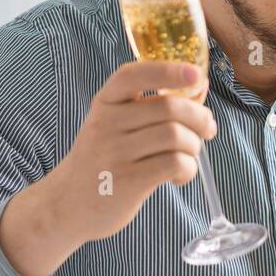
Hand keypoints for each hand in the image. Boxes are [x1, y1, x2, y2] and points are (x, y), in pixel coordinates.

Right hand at [0, 61, 216, 275]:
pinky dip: (187, 169)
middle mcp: (105, 124)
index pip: (132, 75)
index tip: (195, 75)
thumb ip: (155, 105)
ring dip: (194, 147)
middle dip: (200, 118)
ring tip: (188, 156)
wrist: (67, 204)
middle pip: (169, 108)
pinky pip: (174, 164)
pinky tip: (178, 176)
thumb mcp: (118, 125)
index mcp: (105, 102)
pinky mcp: (126, 181)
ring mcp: (114, 153)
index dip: (166, 71)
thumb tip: (200, 84)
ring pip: (176, 136)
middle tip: (207, 130)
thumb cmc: (104, 158)